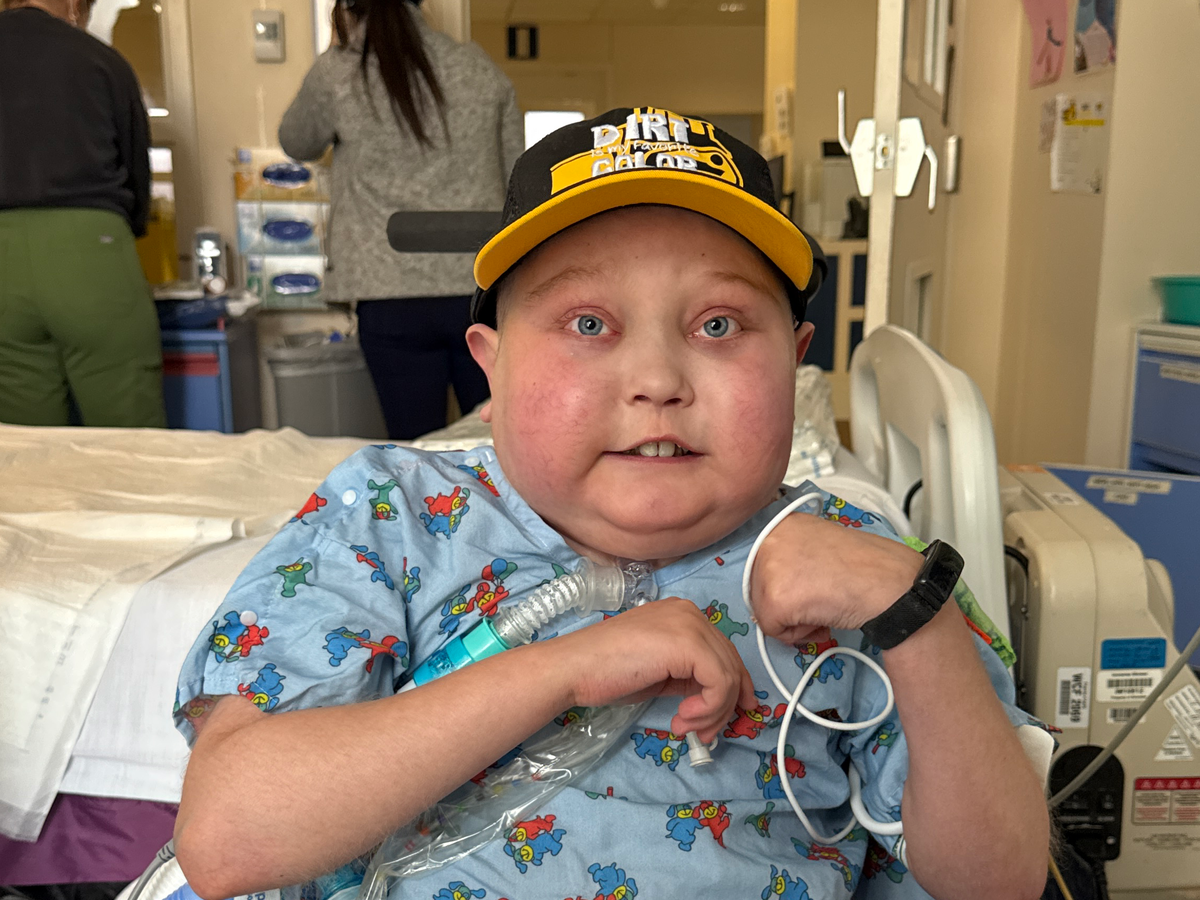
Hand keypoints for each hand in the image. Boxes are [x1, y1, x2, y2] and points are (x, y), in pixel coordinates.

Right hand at [550, 599, 756, 741]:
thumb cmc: (607, 671)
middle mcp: (691, 613)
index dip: (733, 687)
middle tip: (704, 734)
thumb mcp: (659, 671)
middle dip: (724, 706)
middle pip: (730, 663)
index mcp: (683, 616)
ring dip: (712, 713)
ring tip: (686, 728)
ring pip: (728, 676)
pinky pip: (719, 683)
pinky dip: (708, 708)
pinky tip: (684, 718)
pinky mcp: (689, 644)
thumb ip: (688, 675)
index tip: (726, 717)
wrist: (576, 667)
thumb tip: (716, 700)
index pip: (723, 652)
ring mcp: (691, 625)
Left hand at [748, 513, 921, 645]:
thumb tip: (770, 582)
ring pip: (764, 613)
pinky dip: (800, 634)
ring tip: (824, 604)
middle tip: (820, 597)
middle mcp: (769, 540)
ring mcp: (770, 568)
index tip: (804, 585)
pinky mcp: (776, 598)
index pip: (760, 566)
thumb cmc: (864, 568)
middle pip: (758, 590)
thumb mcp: (817, 545)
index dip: (785, 584)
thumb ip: (790, 557)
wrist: (891, 584)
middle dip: (788, 604)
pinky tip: (824, 617)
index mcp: (781, 523)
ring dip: (795, 620)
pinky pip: (774, 631)